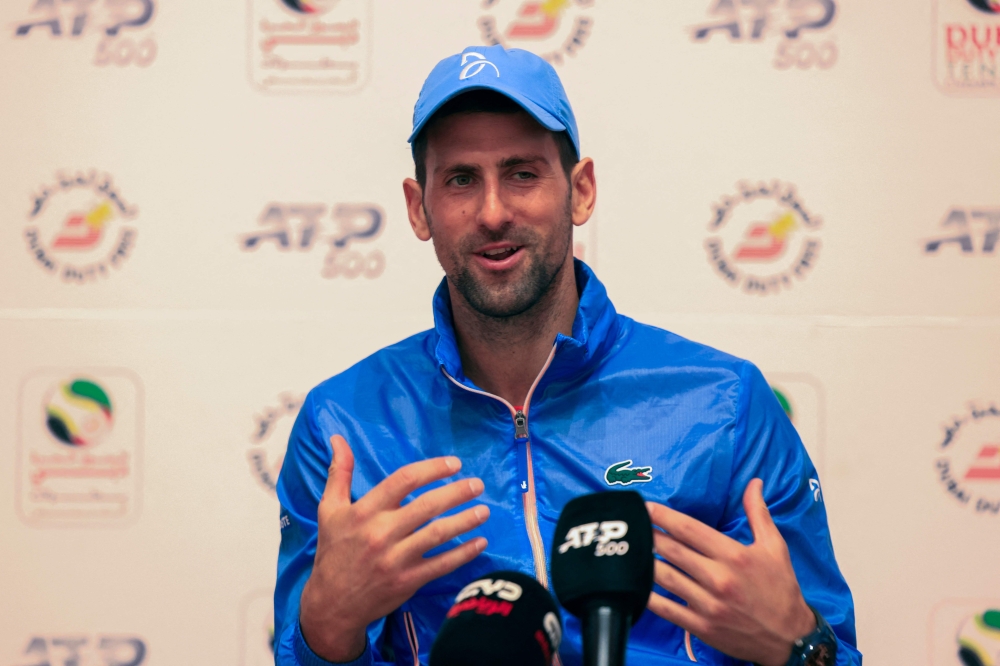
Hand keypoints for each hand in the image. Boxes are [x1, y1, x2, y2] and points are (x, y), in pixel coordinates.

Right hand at [300, 436, 489, 661]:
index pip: (403, 480)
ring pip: (438, 534)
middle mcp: (381, 533)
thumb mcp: (330, 509)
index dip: (432, 469)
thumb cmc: (333, 551)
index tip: (454, 464)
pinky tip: (480, 542)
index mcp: (364, 511)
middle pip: (427, 506)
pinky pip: (441, 564)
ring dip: (465, 520)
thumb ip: (339, 472)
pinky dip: (464, 553)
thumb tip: (338, 438)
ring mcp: (396, 559)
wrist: (331, 603)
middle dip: (457, 492)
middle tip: (477, 484)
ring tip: (484, 510)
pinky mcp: (407, 581)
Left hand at [645, 479, 814, 665]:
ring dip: (645, 561)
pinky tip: (635, 584)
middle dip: (649, 535)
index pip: (691, 530)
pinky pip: (667, 609)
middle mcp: (719, 579)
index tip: (647, 507)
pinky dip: (648, 596)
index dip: (665, 517)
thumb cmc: (781, 589)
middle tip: (632, 524)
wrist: (790, 638)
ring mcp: (708, 605)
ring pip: (666, 577)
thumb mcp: (774, 547)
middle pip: (673, 551)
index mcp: (734, 556)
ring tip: (631, 549)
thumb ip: (758, 513)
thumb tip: (754, 483)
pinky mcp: (701, 627)